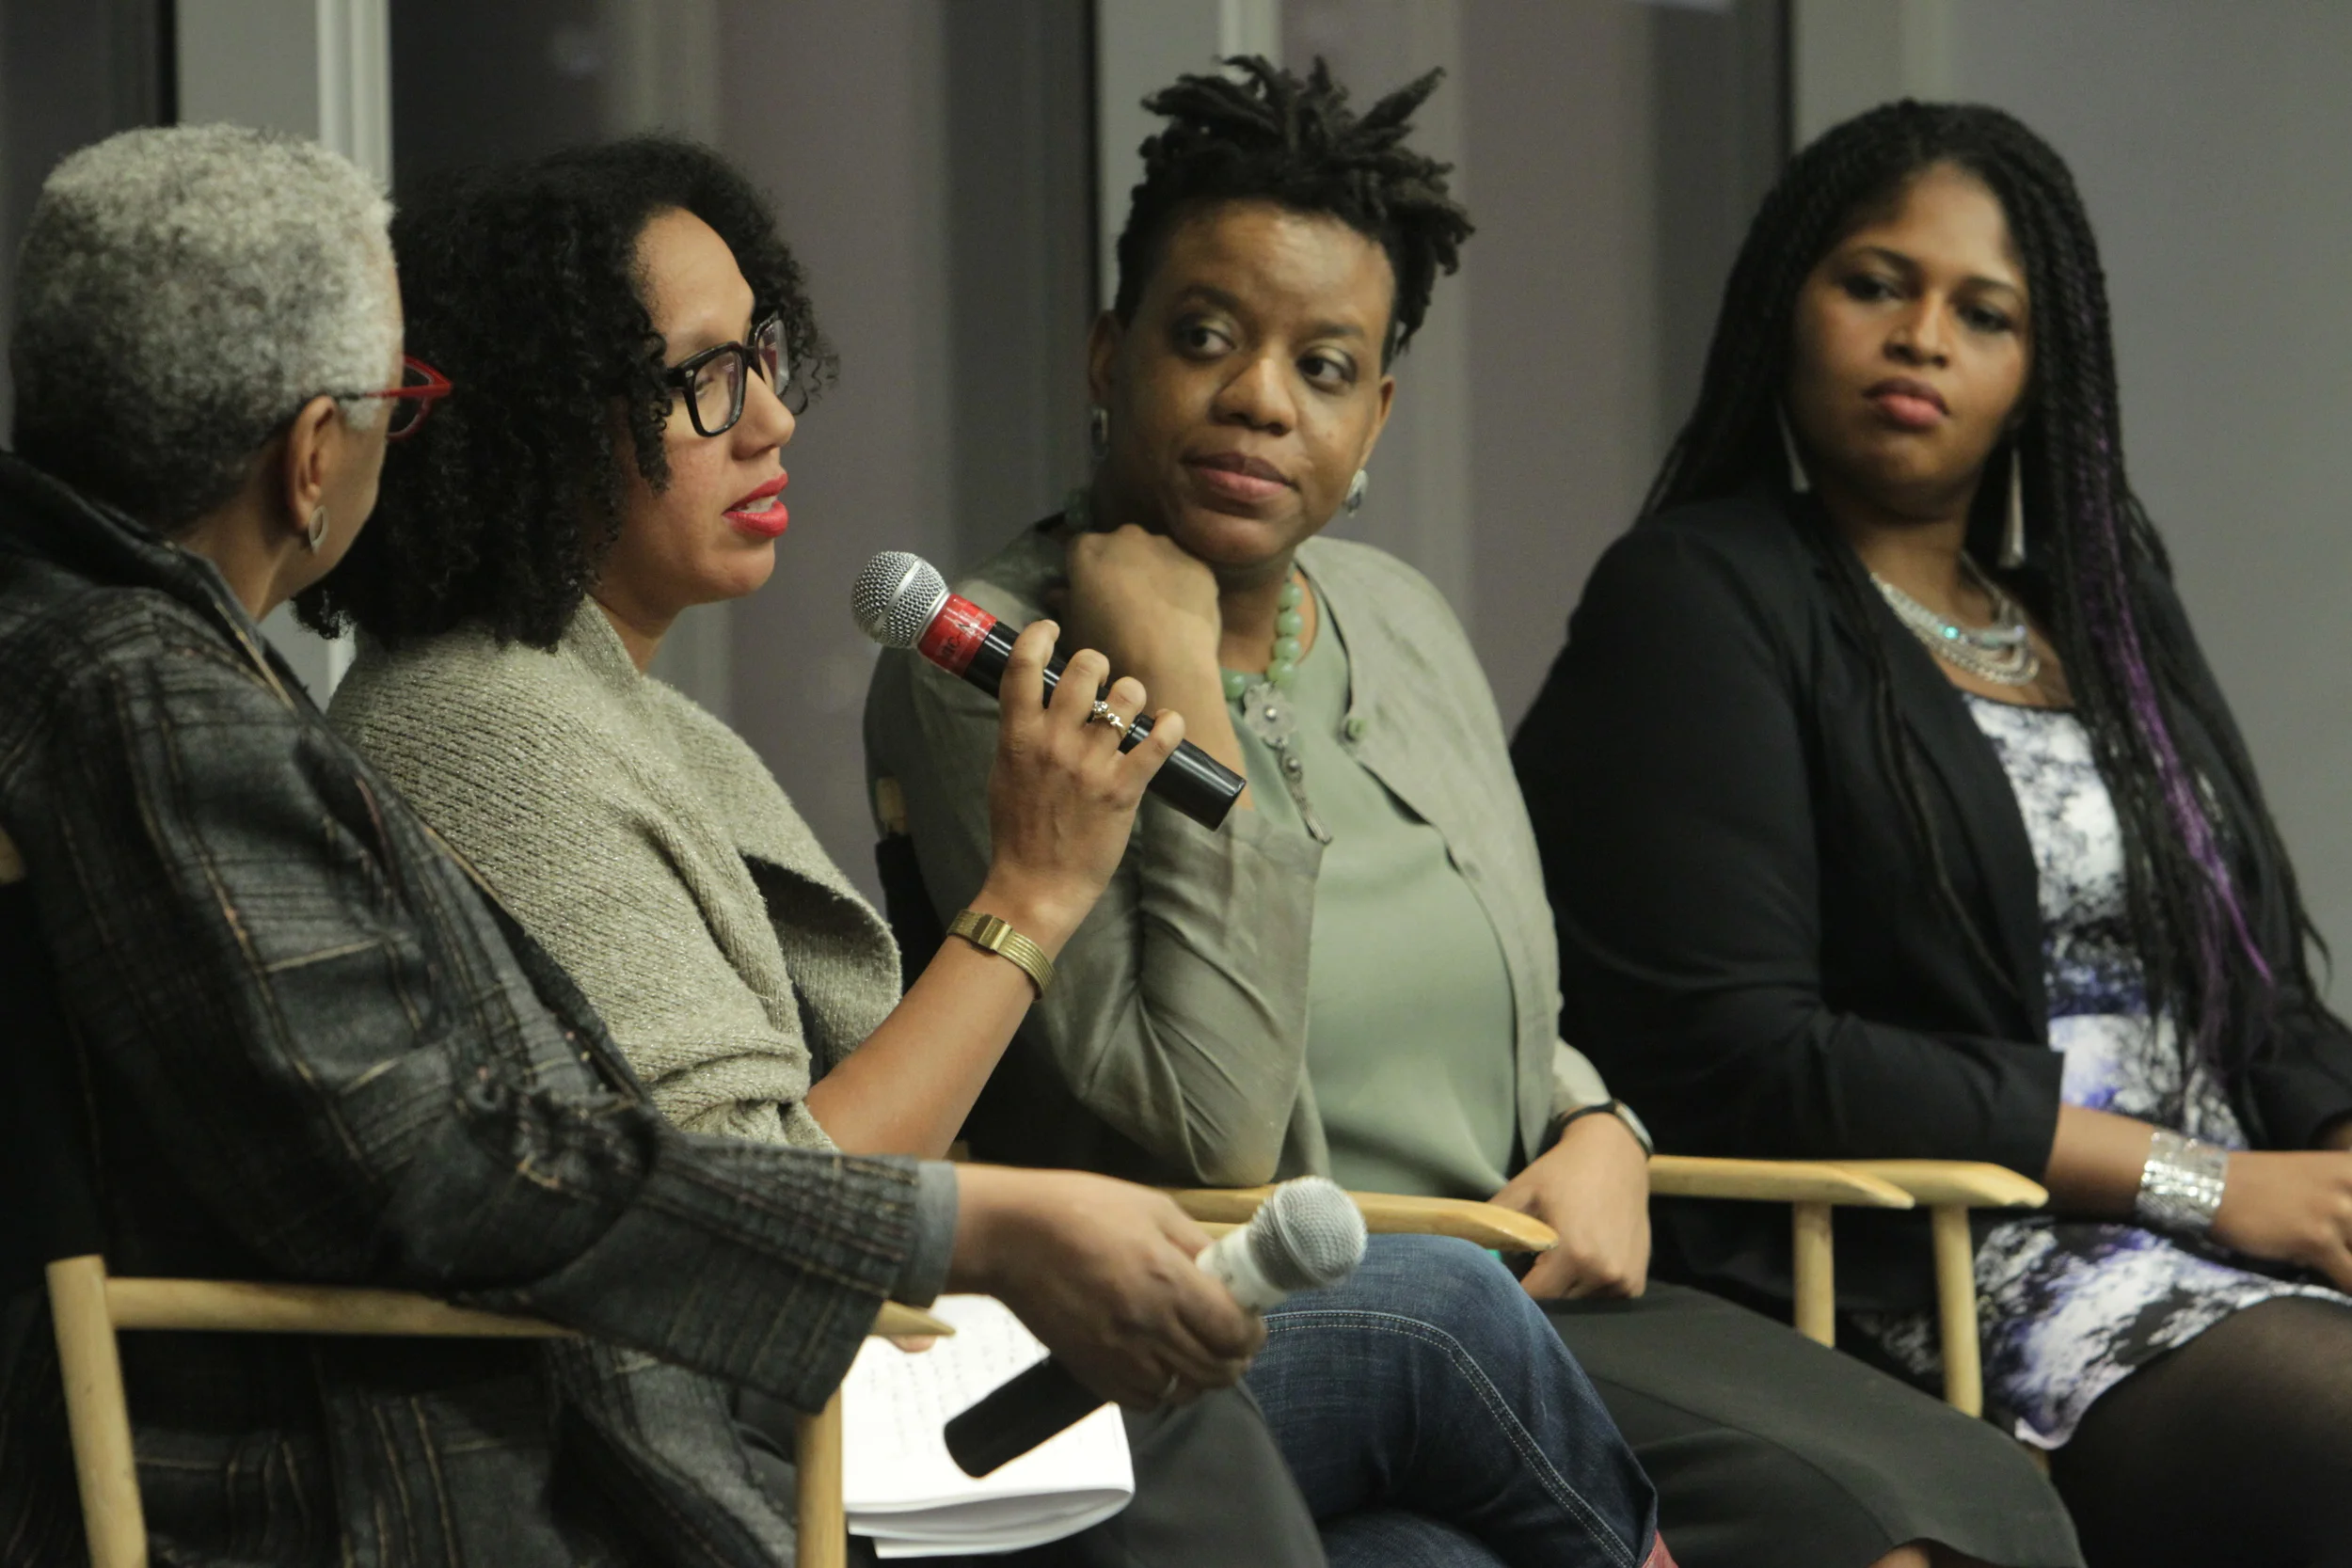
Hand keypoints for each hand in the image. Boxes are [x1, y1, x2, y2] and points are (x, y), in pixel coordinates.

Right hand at [947, 1165, 1264, 1407]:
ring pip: (1183, 1392)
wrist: (1012, 1236)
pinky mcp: (1091, 1371)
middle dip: (1236, 1359)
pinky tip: (1160, 1366)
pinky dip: (1162, 1390)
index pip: (1234, 1333)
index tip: (1252, 1321)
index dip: (1253, 1332)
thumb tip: (1227, 1272)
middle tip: (1233, 1341)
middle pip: (1216, 1370)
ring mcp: (1118, 1355)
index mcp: (1169, 1282)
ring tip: (1199, 1355)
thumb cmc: (1082, 1209)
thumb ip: (1195, 1245)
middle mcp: (1149, 1327)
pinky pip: (1143, 1400)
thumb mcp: (1153, 1208)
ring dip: (1200, 1378)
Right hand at [973, 620, 1183, 948]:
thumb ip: (1021, 733)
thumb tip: (1038, 702)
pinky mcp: (1124, 789)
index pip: (1026, 665)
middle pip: (1087, 668)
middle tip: (1102, 681)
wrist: (1035, 885)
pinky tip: (1169, 724)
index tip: (1052, 629)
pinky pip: (1159, 741)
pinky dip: (1170, 726)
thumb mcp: (1004, 772)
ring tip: (1132, 710)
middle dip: (1099, 665)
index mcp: (1018, 735)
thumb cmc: (1017, 832)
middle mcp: (1055, 742)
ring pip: (1128, 697)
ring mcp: (1091, 764)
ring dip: (1134, 696)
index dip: (1040, 636)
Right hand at [1059, 524, 1224, 698]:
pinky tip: (1182, 614)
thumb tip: (1059, 593)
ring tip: (1157, 610)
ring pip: (1155, 554)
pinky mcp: (1199, 563)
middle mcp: (1127, 536)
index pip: (1078, 550)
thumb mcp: (1075, 630)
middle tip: (1124, 602)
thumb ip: (1066, 603)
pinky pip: (1185, 571)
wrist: (1167, 663)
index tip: (1089, 595)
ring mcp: (1167, 547)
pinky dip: (1182, 585)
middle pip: (1119, 546)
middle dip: (1119, 566)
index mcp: (1088, 548)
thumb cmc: (1109, 647)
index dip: (1083, 573)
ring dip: (1152, 572)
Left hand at [1490, 1112, 1651, 1299]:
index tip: (1509, 1274)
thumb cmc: (1563, 1172)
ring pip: (1579, 1303)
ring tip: (1558, 1258)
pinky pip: (1602, 1300)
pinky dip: (1588, 1287)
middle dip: (1541, 1289)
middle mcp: (1603, 1273)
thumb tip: (1461, 1251)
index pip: (1534, 1297)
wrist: (1614, 1155)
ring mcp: (1624, 1281)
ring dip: (1566, 1289)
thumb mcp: (1521, 1191)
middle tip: (1533, 1262)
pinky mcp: (1636, 1283)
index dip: (1516, 1289)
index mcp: (1574, 1254)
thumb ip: (1491, 1226)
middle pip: (1557, 1304)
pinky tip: (1584, 1259)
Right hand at [2209, 1149, 2351, 1290]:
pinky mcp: (2317, 1240)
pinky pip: (2351, 1280)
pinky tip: (2335, 1284)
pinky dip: (2347, 1289)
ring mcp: (2336, 1212)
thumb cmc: (2257, 1185)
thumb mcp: (2315, 1177)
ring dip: (2349, 1263)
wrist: (2206, 1184)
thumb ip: (2344, 1199)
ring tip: (2331, 1262)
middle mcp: (2350, 1186)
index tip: (2349, 1242)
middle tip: (2338, 1251)